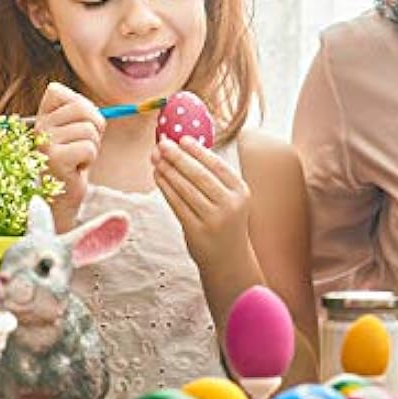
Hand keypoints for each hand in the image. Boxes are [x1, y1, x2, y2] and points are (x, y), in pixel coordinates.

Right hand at [35, 82, 104, 230]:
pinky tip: (76, 168)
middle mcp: (38, 127)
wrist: (61, 197)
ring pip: (89, 129)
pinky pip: (88, 147)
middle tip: (82, 145)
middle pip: (82, 107)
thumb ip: (77, 110)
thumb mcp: (73, 129)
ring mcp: (45, 142)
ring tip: (78, 158)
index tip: (76, 126)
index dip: (81, 107)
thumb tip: (91, 99)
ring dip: (92, 146)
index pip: (58, 90)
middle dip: (93, 127)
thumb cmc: (73, 161)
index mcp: (40, 116)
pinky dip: (89, 159)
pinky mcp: (55, 159)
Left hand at [152, 137, 251, 269]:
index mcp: (241, 191)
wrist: (228, 259)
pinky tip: (158, 177)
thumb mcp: (232, 199)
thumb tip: (187, 151)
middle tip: (163, 145)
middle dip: (178, 157)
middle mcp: (230, 204)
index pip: (217, 165)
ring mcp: (214, 219)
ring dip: (168, 171)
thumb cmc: (226, 223)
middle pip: (199, 175)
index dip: (198, 151)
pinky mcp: (196, 231)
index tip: (182, 139)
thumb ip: (215, 179)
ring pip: (186, 189)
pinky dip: (166, 188)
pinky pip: (177, 204)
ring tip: (156, 158)